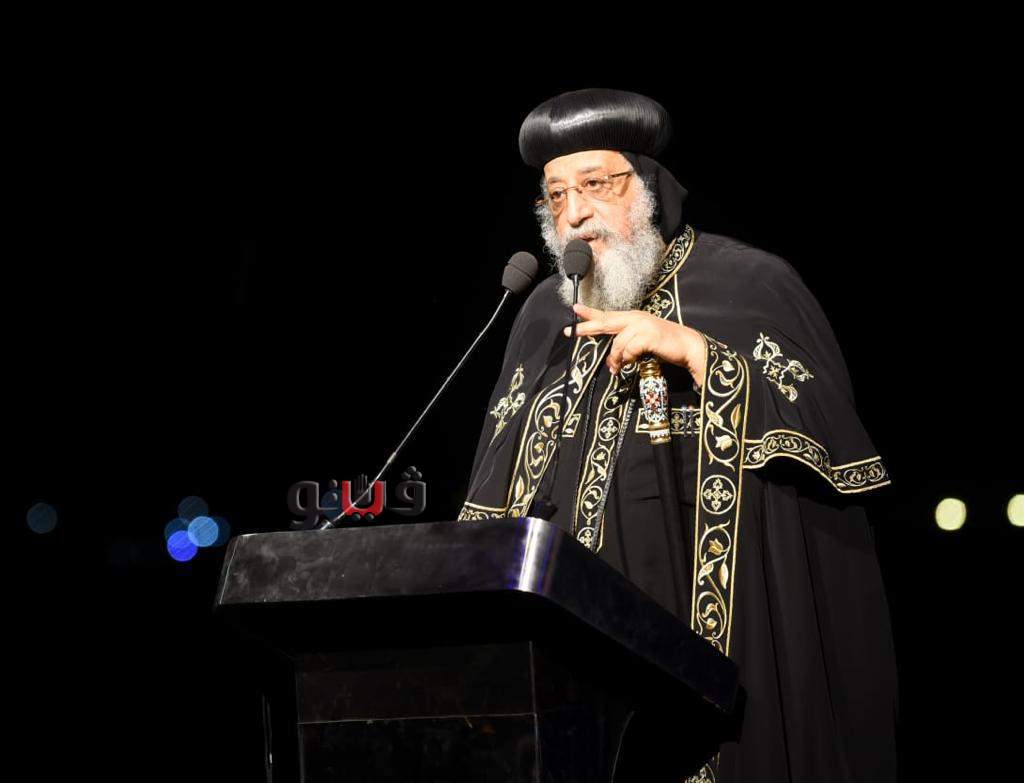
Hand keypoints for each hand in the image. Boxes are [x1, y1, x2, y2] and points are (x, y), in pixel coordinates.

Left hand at [564, 303, 707, 386]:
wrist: (688, 347)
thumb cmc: (665, 345)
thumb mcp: (642, 342)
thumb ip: (626, 345)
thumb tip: (611, 360)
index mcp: (633, 317)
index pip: (608, 314)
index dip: (590, 313)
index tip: (575, 309)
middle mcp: (636, 318)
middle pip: (605, 322)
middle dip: (587, 327)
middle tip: (570, 332)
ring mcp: (643, 325)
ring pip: (617, 343)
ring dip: (614, 359)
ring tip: (615, 369)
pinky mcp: (649, 335)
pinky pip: (628, 349)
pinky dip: (626, 359)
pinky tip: (629, 364)